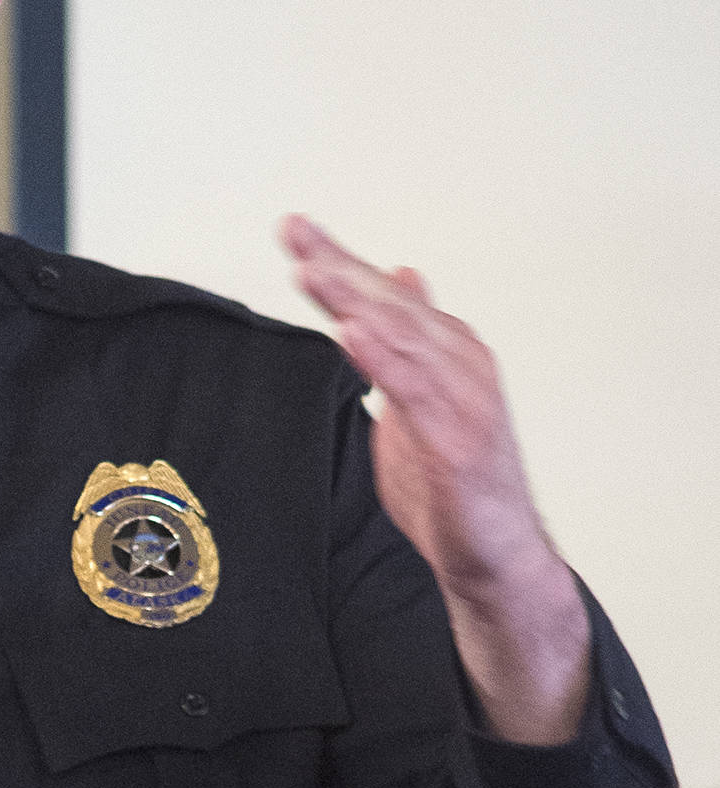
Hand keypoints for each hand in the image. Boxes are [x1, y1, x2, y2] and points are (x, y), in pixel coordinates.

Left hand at [280, 214, 589, 743]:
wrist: (494, 558)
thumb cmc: (452, 488)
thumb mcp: (417, 406)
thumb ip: (398, 351)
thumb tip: (393, 287)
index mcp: (442, 354)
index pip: (383, 296)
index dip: (340, 260)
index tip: (294, 229)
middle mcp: (459, 363)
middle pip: (391, 304)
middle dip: (341, 265)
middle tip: (295, 230)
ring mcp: (465, 399)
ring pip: (405, 336)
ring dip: (358, 300)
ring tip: (314, 270)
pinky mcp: (462, 440)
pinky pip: (417, 391)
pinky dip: (385, 358)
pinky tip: (352, 333)